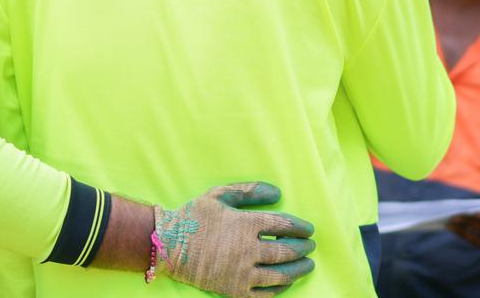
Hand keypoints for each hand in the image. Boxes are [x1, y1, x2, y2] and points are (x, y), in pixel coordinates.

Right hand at [156, 182, 315, 296]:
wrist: (168, 245)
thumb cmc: (195, 216)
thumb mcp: (221, 195)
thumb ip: (251, 191)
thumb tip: (278, 193)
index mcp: (245, 224)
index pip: (284, 225)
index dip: (301, 228)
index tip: (309, 230)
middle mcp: (246, 250)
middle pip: (287, 251)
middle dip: (304, 248)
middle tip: (311, 246)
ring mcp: (241, 273)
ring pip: (281, 274)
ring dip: (299, 269)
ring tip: (307, 264)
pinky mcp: (234, 290)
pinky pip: (265, 293)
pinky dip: (280, 288)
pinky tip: (285, 281)